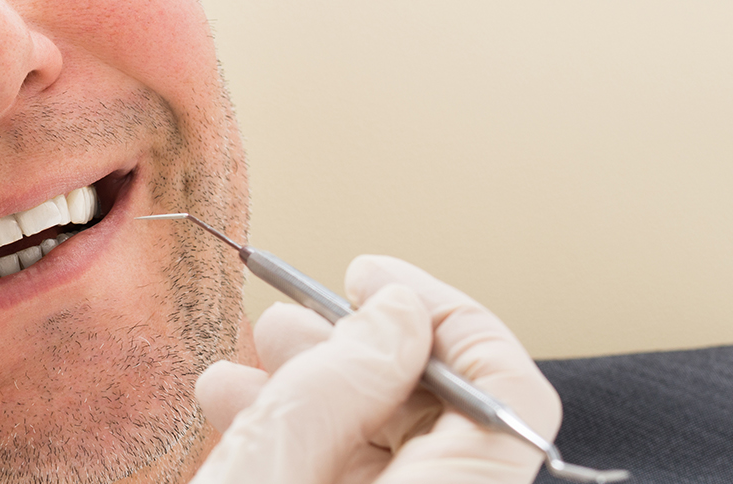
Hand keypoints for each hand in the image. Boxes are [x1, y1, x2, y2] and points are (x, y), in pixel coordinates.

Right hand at [191, 255, 559, 483]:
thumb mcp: (272, 463)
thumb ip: (341, 384)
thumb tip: (393, 312)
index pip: (507, 391)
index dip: (444, 317)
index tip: (372, 277)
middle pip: (439, 413)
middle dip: (359, 349)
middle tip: (289, 320)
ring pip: (383, 444)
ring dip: (313, 387)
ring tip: (245, 362)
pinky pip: (344, 473)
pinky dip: (294, 433)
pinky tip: (234, 408)